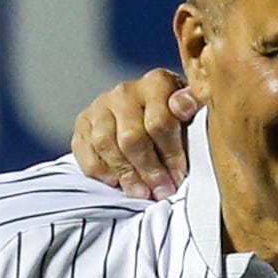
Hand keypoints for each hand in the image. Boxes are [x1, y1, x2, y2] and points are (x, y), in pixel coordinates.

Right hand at [72, 70, 193, 197]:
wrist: (148, 118)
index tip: (179, 178)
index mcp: (157, 83)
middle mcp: (126, 91)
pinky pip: (84, 149)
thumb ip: (192, 109)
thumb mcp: (193, 114)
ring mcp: (101, 106)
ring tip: (141, 194)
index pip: (160, 122)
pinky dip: (98, 170)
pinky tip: (115, 183)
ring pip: (105, 143)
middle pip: (131, 137)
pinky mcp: (84, 122)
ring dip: (125, 174)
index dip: (171, 155)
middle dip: (149, 170)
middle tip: (161, 192)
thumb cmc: (177, 122)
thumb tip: (183, 105)